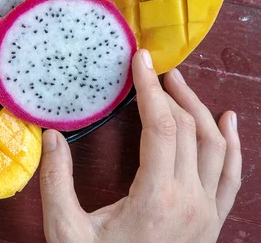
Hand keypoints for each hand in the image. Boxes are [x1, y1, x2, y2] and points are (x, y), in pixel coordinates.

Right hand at [39, 50, 241, 242]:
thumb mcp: (67, 232)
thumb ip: (57, 182)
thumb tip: (52, 136)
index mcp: (158, 198)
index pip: (162, 125)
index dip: (150, 87)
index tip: (140, 59)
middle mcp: (191, 201)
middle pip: (190, 128)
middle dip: (169, 90)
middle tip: (149, 68)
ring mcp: (208, 213)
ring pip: (216, 146)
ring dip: (199, 108)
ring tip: (178, 82)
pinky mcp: (213, 222)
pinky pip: (232, 174)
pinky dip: (233, 144)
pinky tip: (229, 121)